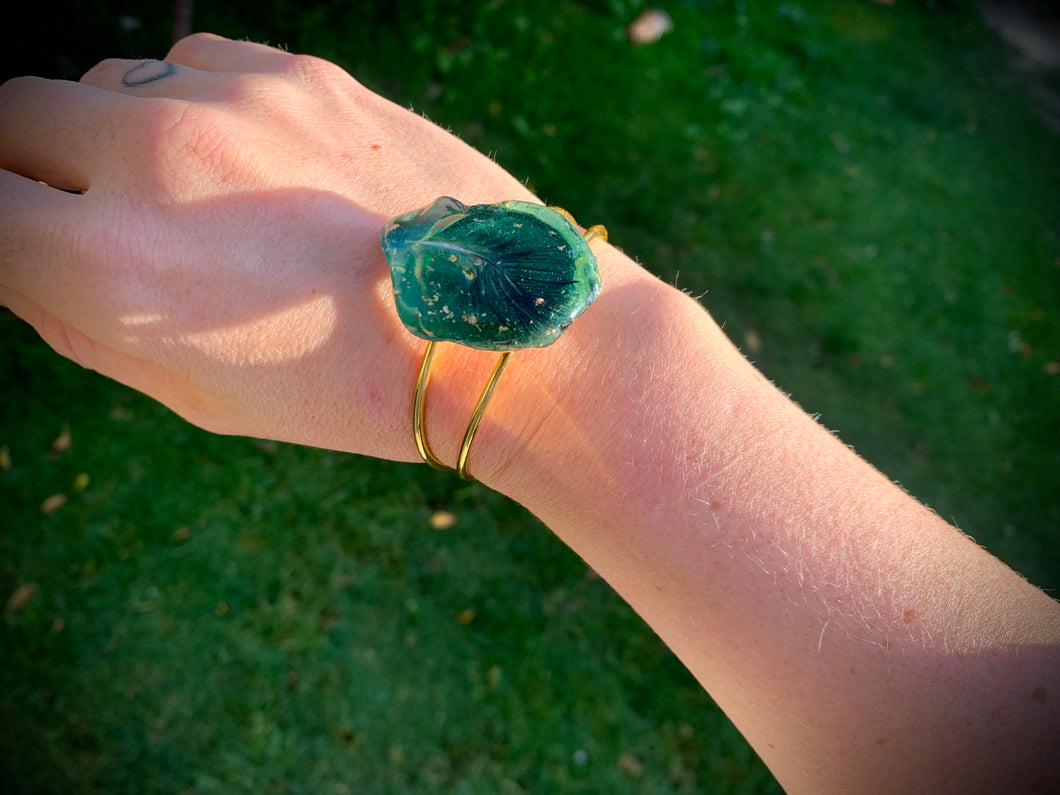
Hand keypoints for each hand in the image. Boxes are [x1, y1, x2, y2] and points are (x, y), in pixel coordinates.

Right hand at [0, 33, 535, 458]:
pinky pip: (196, 64)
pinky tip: (249, 163)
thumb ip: (81, 319)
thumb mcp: (194, 391)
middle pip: (13, 114)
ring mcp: (233, 100)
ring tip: (192, 199)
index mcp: (110, 264)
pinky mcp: (301, 72)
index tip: (25, 238)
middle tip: (86, 213)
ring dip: (119, 134)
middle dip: (31, 167)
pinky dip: (194, 108)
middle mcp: (154, 159)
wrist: (489, 335)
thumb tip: (26, 257)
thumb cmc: (346, 387)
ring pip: (106, 80)